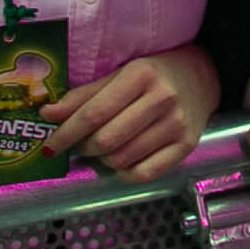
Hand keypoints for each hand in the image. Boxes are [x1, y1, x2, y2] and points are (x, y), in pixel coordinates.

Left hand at [42, 45, 219, 182]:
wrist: (202, 76)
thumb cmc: (154, 74)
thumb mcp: (120, 74)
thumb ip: (84, 96)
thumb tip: (47, 114)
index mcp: (141, 75)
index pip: (93, 113)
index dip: (66, 133)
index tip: (49, 146)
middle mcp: (162, 99)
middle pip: (106, 140)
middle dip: (84, 148)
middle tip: (80, 144)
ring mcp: (177, 125)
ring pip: (122, 159)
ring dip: (103, 160)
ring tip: (103, 149)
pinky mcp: (186, 146)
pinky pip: (144, 174)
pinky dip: (124, 173)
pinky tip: (121, 162)